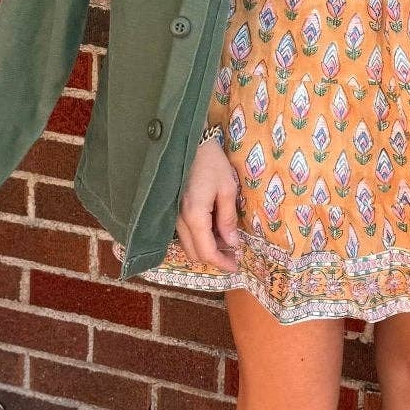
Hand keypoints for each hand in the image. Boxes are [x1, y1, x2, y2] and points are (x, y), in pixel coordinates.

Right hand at [174, 139, 241, 271]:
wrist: (187, 143)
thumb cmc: (211, 163)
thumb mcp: (227, 188)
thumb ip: (228, 218)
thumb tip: (232, 243)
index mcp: (194, 216)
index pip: (206, 252)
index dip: (222, 263)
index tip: (236, 266)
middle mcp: (179, 220)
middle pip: (194, 253)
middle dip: (215, 258)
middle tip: (234, 254)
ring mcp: (173, 216)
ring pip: (188, 245)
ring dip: (206, 249)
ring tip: (227, 242)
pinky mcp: (172, 210)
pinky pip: (184, 234)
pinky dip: (199, 239)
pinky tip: (214, 230)